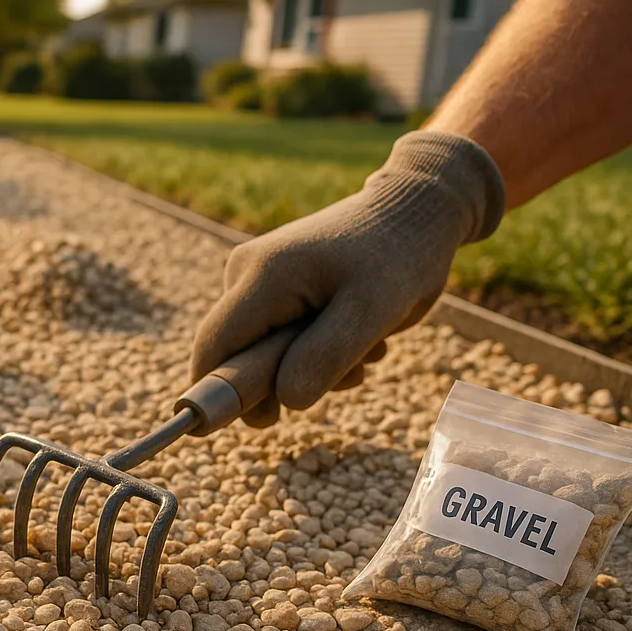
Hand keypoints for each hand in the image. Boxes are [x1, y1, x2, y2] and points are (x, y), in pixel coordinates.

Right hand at [190, 131, 505, 426]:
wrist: (417, 207)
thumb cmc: (401, 255)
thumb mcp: (373, 310)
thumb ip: (326, 354)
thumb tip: (284, 401)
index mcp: (262, 276)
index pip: (213, 347)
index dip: (220, 393)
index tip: (262, 423)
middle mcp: (246, 272)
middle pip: (236, 353)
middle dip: (284, 380)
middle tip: (347, 377)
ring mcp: (257, 276)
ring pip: (262, 350)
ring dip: (310, 367)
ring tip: (365, 351)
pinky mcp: (275, 284)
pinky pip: (279, 337)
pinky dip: (316, 350)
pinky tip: (356, 336)